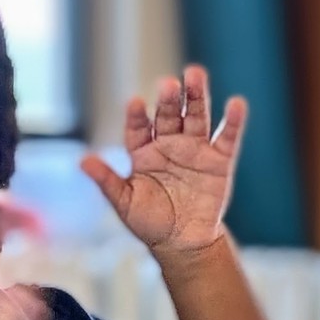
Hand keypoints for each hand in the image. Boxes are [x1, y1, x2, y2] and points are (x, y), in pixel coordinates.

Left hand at [81, 65, 246, 257]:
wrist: (182, 245)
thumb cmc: (150, 223)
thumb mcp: (125, 203)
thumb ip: (107, 181)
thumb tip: (83, 161)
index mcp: (144, 151)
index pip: (138, 127)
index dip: (137, 116)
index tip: (135, 103)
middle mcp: (169, 144)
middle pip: (169, 115)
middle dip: (168, 99)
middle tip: (168, 84)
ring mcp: (195, 150)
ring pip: (196, 117)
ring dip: (196, 96)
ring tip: (195, 75)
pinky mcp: (219, 161)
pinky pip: (227, 138)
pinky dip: (233, 121)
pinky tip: (235, 104)